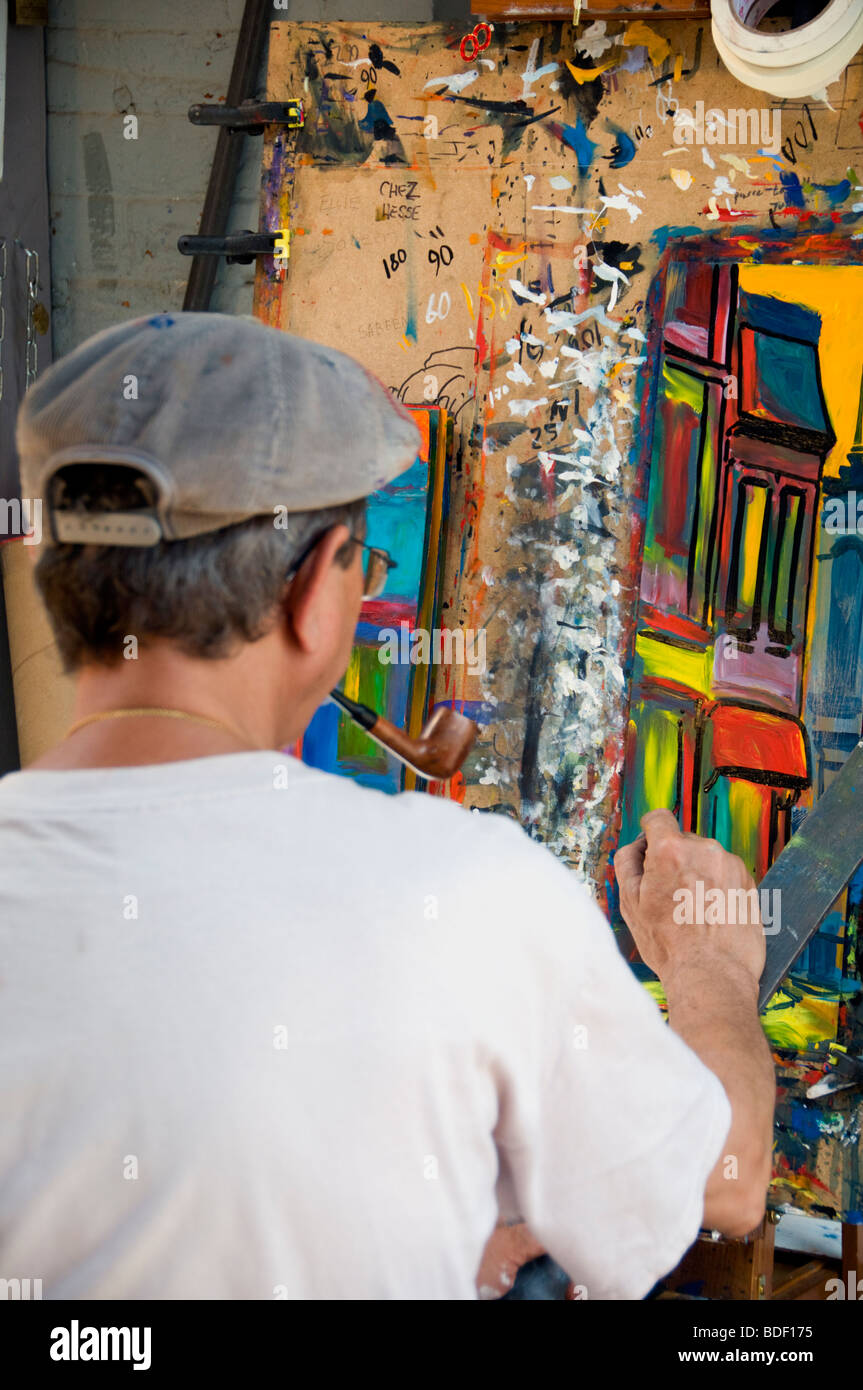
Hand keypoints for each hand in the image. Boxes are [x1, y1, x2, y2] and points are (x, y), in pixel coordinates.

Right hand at [614, 810, 764, 987]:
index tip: (650, 849)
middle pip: (682, 841)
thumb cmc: (670, 945)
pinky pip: (725, 873)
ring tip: (691, 910)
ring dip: (697, 874)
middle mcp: (704, 849)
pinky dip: (717, 887)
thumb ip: (628, 863)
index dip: (650, 834)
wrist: (711, 974)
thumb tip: (636, 848)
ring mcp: (730, 864)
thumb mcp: (630, 903)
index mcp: (671, 849)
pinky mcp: (749, 881)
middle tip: (668, 896)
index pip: (658, 818)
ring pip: (705, 858)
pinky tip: (709, 914)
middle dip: (674, 861)